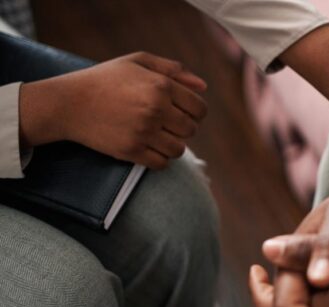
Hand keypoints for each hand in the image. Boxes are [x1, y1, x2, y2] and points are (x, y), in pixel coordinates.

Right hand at [19, 52, 207, 168]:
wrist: (68, 103)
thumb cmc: (106, 79)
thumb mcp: (138, 62)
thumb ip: (174, 70)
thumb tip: (203, 87)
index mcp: (161, 86)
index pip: (199, 108)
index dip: (195, 111)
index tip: (182, 111)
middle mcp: (155, 109)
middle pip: (191, 130)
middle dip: (183, 127)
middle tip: (166, 123)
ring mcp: (143, 132)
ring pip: (179, 149)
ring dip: (172, 144)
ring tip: (157, 135)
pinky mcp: (131, 151)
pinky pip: (162, 163)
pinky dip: (159, 159)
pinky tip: (149, 147)